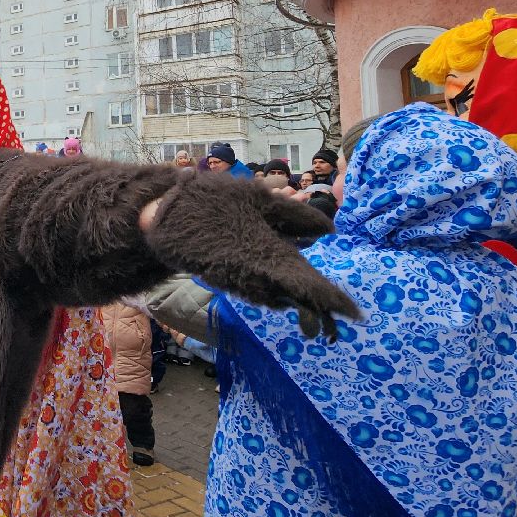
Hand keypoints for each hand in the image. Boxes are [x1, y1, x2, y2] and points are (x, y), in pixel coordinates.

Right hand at [144, 172, 360, 340]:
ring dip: (298, 304)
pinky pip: (258, 292)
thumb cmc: (211, 200)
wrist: (161, 215)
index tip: (355, 314)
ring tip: (322, 314)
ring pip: (276, 298)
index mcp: (267, 256)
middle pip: (295, 298)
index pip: (308, 284)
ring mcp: (239, 280)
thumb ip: (293, 216)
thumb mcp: (257, 197)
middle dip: (319, 308)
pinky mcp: (226, 279)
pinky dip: (276, 295)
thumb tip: (328, 231)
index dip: (331, 299)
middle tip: (343, 318)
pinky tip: (286, 296)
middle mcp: (255, 276)